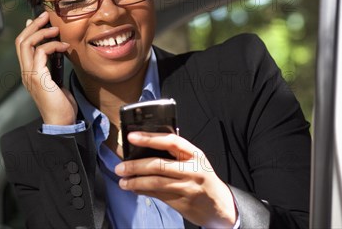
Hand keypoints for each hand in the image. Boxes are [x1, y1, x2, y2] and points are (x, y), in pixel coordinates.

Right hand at [15, 11, 75, 124]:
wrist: (61, 124)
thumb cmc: (61, 105)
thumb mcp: (55, 81)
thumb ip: (52, 68)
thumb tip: (55, 52)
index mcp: (28, 73)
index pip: (22, 46)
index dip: (29, 30)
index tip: (39, 20)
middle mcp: (25, 73)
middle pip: (20, 41)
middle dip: (33, 25)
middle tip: (46, 16)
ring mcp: (30, 76)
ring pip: (26, 44)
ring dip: (42, 32)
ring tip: (56, 29)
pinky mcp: (38, 78)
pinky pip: (40, 53)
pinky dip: (52, 45)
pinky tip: (64, 47)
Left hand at [115, 132, 237, 227]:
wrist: (221, 206)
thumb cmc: (203, 178)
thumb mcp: (195, 161)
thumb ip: (175, 155)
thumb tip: (143, 150)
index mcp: (195, 154)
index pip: (171, 141)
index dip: (150, 138)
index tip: (132, 137)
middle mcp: (193, 170)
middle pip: (159, 165)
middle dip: (135, 165)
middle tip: (120, 167)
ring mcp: (188, 188)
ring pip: (156, 182)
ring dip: (135, 181)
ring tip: (123, 181)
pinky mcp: (183, 203)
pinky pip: (158, 195)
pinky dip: (143, 191)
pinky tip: (134, 188)